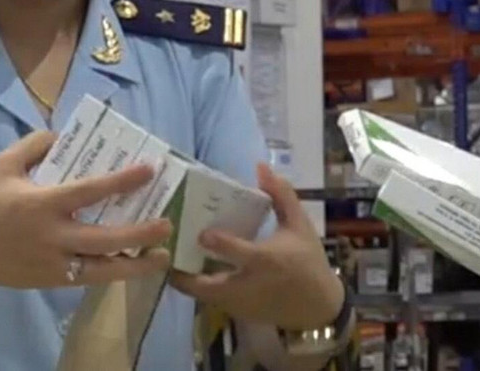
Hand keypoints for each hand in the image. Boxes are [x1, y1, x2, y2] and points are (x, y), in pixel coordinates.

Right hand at [0, 131, 171, 290]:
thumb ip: (34, 145)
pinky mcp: (52, 282)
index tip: (149, 170)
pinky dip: (113, 272)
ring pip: (104, 270)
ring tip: (162, 257)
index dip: (122, 181)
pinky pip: (89, 279)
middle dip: (140, 233)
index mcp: (42, 204)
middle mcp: (53, 237)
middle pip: (106, 239)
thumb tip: (66, 136)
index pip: (90, 191)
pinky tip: (131, 263)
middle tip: (166, 224)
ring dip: (136, 265)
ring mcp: (54, 264)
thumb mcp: (4, 164)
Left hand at [169, 163, 343, 330]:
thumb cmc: (308, 261)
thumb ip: (281, 195)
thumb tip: (261, 166)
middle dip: (182, 273)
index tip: (200, 232)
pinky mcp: (236, 314)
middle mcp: (249, 285)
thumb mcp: (300, 225)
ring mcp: (240, 304)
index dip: (219, 244)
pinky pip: (209, 301)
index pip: (239, 254)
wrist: (319, 308)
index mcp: (266, 260)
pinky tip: (181, 267)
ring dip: (182, 279)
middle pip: (208, 286)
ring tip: (161, 255)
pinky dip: (194, 287)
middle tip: (160, 248)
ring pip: (202, 296)